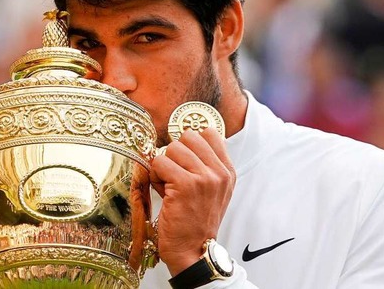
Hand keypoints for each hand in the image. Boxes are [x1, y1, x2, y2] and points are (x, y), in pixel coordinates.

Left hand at [150, 128, 235, 275]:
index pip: (208, 133)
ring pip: (172, 148)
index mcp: (227, 171)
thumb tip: (183, 139)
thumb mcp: (212, 191)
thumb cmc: (195, 221)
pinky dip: (155, 176)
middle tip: (174, 176)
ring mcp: (204, 177)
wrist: (193, 251)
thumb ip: (205, 165)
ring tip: (168, 186)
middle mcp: (219, 172)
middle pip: (188, 136)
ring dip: (164, 166)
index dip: (190, 144)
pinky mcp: (185, 184)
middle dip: (175, 153)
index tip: (185, 162)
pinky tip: (162, 192)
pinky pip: (160, 162)